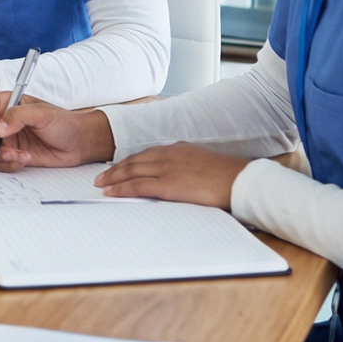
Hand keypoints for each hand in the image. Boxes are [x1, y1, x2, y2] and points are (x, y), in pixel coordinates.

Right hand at [0, 91, 115, 171]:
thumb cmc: (63, 122)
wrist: (79, 144)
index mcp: (3, 104)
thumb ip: (17, 116)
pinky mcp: (12, 155)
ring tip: (20, 156)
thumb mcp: (41, 114)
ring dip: (0, 157)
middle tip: (4, 150)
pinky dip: (8, 165)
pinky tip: (25, 160)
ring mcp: (5, 140)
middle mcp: (0, 121)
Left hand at [95, 143, 248, 209]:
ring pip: (131, 172)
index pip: (146, 154)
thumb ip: (188, 167)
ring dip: (113, 179)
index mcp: (178, 148)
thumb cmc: (229, 176)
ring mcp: (166, 169)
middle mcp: (168, 155)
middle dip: (115, 169)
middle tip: (101, 177)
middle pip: (134, 161)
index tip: (118, 167)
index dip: (130, 162)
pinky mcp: (167, 185)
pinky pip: (138, 186)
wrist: (241, 180)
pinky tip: (111, 193)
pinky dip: (121, 189)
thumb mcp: (204, 163)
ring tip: (101, 185)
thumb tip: (182, 178)